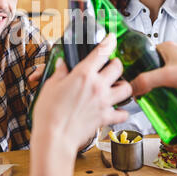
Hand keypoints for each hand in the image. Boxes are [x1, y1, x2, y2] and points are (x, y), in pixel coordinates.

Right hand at [30, 34, 130, 175]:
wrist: (54, 137)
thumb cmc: (49, 113)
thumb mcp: (51, 86)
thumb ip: (60, 73)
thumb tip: (62, 64)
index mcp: (83, 74)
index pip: (101, 52)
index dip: (109, 42)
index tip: (111, 38)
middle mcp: (97, 86)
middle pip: (118, 67)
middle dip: (115, 64)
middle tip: (110, 65)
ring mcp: (104, 102)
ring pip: (126, 88)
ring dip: (123, 85)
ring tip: (117, 85)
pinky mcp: (105, 117)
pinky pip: (123, 114)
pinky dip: (122, 111)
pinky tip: (117, 109)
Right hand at [130, 41, 176, 96]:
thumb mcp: (167, 76)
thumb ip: (146, 81)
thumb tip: (130, 89)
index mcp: (165, 48)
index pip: (144, 56)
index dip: (137, 69)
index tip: (131, 81)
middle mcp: (174, 54)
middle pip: (153, 69)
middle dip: (148, 82)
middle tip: (142, 93)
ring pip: (165, 78)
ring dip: (161, 89)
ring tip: (155, 99)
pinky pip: (176, 85)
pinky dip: (173, 93)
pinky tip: (171, 101)